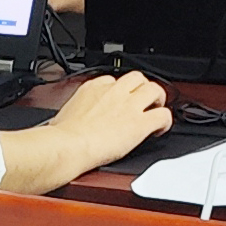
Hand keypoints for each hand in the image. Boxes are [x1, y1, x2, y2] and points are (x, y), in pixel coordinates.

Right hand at [0, 71, 172, 196]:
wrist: (67, 147)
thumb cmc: (60, 137)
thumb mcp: (62, 116)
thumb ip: (71, 114)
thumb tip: (62, 124)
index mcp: (94, 87)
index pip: (113, 80)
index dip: (119, 91)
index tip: (118, 101)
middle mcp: (114, 92)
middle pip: (137, 78)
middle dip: (142, 88)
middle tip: (141, 102)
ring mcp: (129, 106)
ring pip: (155, 89)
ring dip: (157, 99)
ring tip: (155, 110)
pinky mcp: (140, 124)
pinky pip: (163, 115)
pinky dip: (165, 122)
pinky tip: (159, 129)